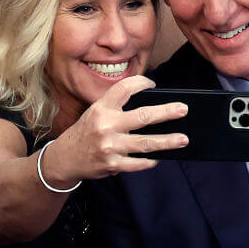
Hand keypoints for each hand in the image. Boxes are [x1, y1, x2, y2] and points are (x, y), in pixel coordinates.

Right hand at [42, 76, 187, 186]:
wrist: (65, 158)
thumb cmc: (86, 133)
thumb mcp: (95, 113)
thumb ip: (117, 108)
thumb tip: (151, 107)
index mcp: (101, 108)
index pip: (124, 88)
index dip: (141, 83)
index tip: (153, 84)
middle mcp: (106, 125)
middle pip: (142, 117)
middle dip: (166, 113)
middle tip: (183, 110)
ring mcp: (110, 146)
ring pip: (145, 143)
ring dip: (167, 141)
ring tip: (183, 139)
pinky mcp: (112, 164)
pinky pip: (138, 163)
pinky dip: (151, 160)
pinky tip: (160, 157)